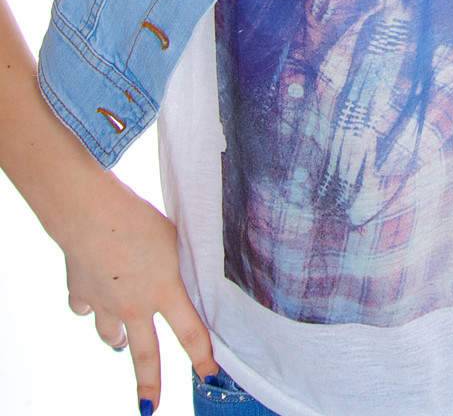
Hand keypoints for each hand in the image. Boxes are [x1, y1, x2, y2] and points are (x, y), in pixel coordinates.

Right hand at [56, 170, 217, 411]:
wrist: (92, 216)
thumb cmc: (140, 219)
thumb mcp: (175, 238)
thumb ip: (179, 262)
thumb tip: (183, 271)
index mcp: (164, 291)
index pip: (190, 332)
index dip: (202, 357)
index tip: (210, 375)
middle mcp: (134, 306)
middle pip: (145, 354)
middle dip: (150, 383)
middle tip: (151, 407)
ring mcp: (104, 303)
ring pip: (111, 335)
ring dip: (118, 339)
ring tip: (122, 341)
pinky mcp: (81, 292)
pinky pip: (86, 308)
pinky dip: (90, 306)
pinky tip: (94, 298)